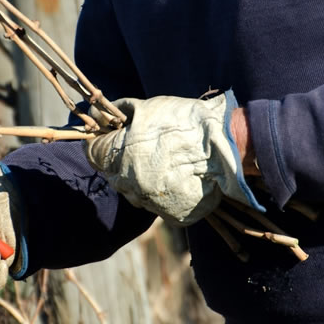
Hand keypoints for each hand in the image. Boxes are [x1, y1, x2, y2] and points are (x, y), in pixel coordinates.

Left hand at [85, 91, 263, 225]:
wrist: (230, 144)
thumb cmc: (186, 121)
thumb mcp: (147, 107)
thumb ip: (117, 113)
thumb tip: (94, 114)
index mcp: (123, 156)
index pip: (94, 153)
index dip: (100, 143)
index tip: (109, 138)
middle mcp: (133, 184)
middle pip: (113, 176)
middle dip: (120, 163)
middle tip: (141, 150)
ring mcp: (153, 203)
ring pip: (135, 193)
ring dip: (140, 181)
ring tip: (162, 164)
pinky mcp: (174, 216)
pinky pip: (158, 206)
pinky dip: (162, 195)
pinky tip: (176, 179)